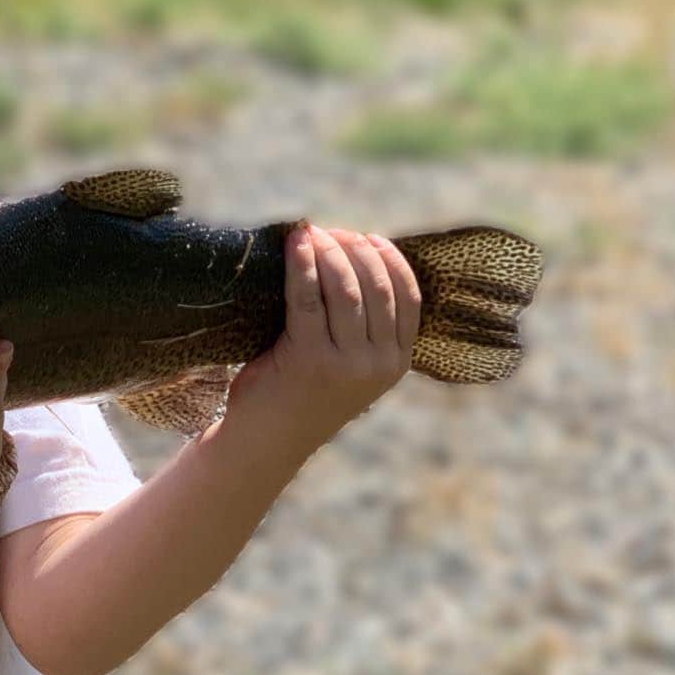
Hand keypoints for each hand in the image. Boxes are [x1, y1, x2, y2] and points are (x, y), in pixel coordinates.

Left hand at [225, 225, 420, 445]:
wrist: (265, 443)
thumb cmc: (298, 395)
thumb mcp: (346, 365)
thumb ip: (360, 328)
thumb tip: (352, 259)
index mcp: (396, 364)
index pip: (409, 298)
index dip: (390, 260)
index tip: (369, 237)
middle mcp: (379, 364)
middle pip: (376, 287)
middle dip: (354, 249)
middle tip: (330, 232)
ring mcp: (347, 364)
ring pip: (345, 289)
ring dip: (328, 252)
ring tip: (309, 233)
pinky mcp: (310, 359)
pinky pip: (308, 299)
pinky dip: (301, 265)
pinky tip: (294, 244)